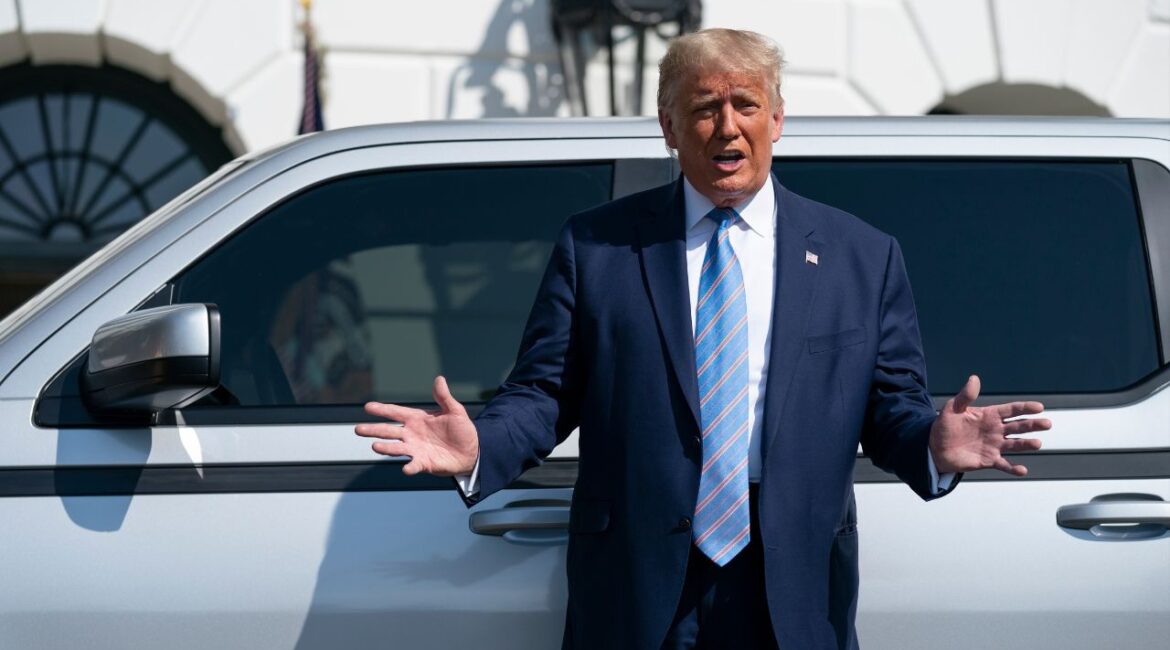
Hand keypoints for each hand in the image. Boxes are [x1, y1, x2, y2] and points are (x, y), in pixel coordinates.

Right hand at [355, 376, 478, 475]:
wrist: (471, 450)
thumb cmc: (461, 429)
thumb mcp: (454, 410)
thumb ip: (444, 397)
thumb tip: (439, 379)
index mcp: (417, 419)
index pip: (396, 413)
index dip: (382, 410)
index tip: (367, 407)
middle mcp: (412, 434)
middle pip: (389, 431)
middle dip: (374, 430)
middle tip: (358, 429)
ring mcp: (416, 449)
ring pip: (396, 448)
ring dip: (386, 448)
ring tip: (375, 446)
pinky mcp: (424, 463)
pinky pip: (414, 465)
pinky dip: (410, 467)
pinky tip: (405, 468)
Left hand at [929, 375, 1050, 476]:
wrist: (936, 448)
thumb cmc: (945, 426)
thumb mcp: (953, 409)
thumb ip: (965, 396)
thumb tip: (974, 378)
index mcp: (990, 416)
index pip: (1011, 410)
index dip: (1025, 408)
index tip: (1039, 407)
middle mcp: (996, 430)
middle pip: (1018, 426)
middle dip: (1033, 425)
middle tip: (1047, 424)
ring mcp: (994, 446)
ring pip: (1015, 445)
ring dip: (1027, 444)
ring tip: (1037, 444)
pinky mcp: (989, 460)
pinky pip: (1004, 465)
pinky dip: (1013, 468)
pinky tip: (1022, 470)